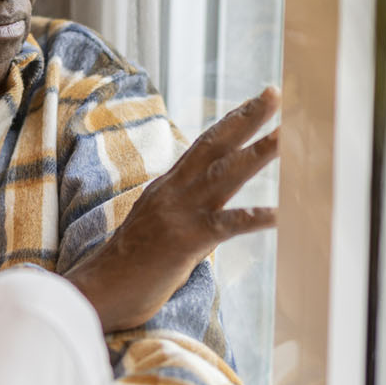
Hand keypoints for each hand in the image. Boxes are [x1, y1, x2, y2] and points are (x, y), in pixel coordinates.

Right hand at [66, 86, 279, 331]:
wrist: (96, 292)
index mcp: (167, 188)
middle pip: (215, 145)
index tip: (256, 101)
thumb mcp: (154, 227)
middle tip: (275, 92)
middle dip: (247, 117)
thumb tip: (202, 209)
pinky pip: (228, 225)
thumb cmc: (126, 269)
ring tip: (289, 136)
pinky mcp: (185, 241)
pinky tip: (284, 214)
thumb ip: (178, 210)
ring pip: (226, 174)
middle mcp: (173, 192)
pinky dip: (257, 217)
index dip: (231, 121)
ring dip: (260, 152)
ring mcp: (178, 213)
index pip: (204, 145)